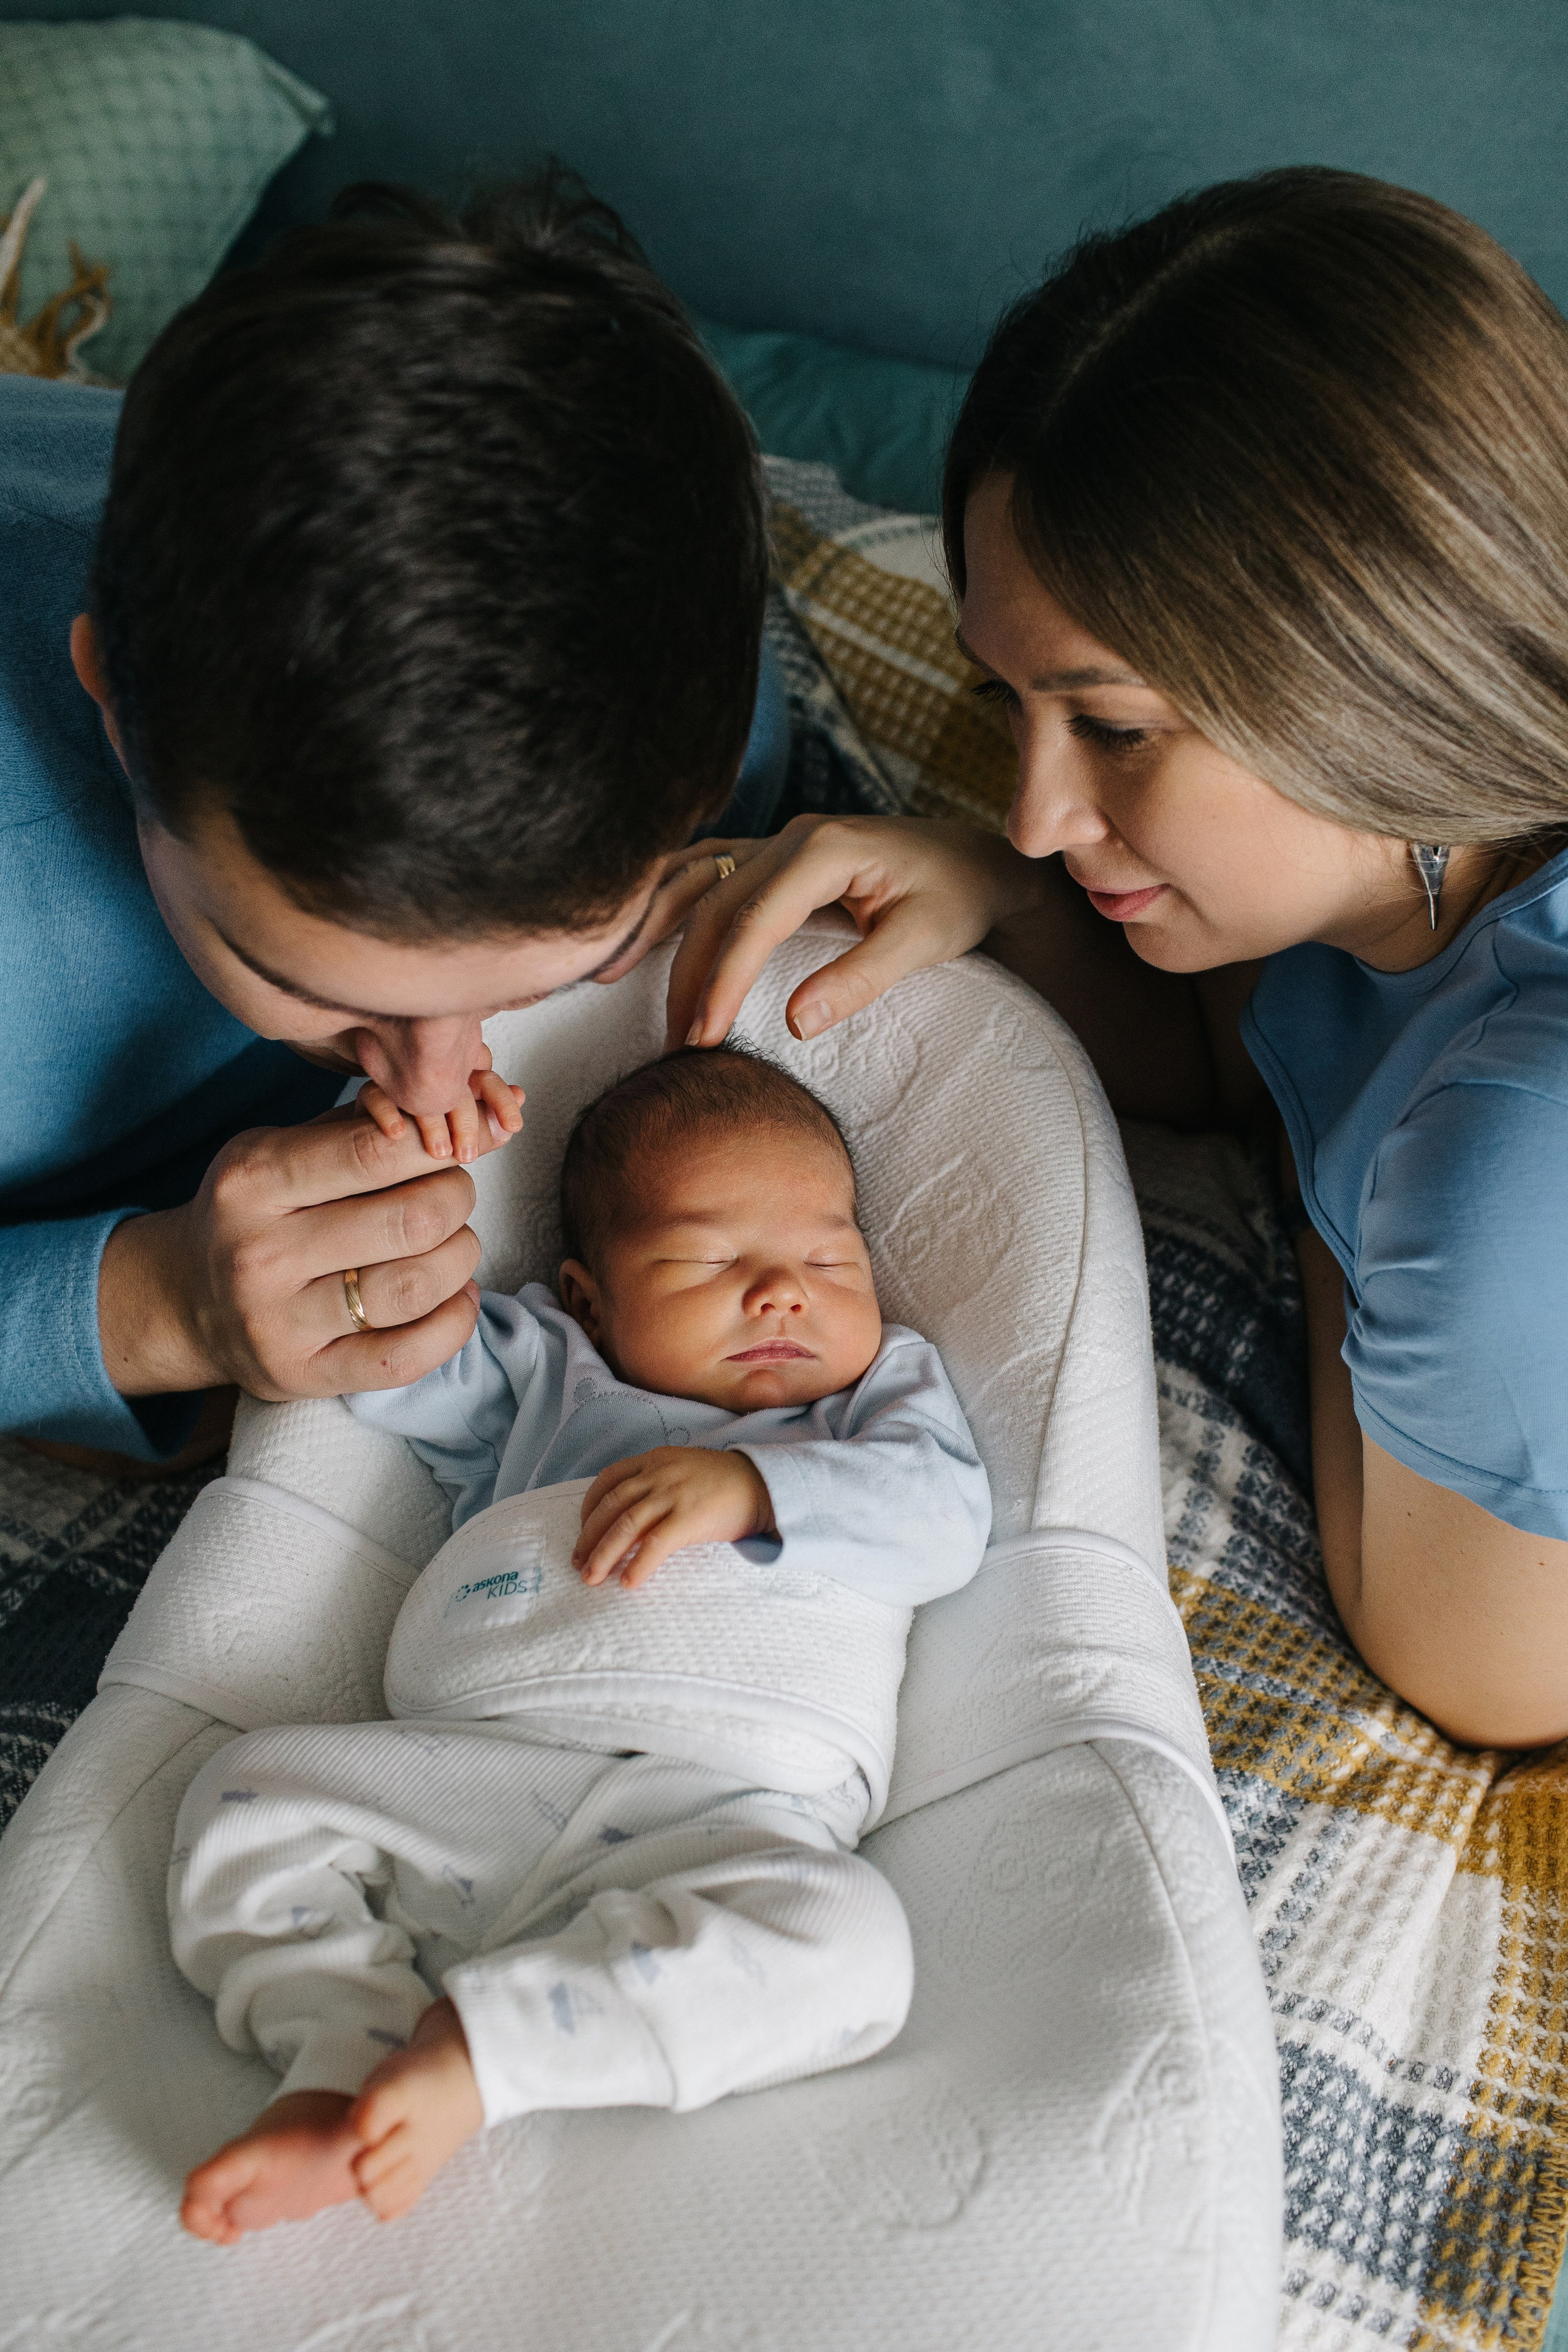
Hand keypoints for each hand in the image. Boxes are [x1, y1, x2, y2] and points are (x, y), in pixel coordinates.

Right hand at [98, 1098, 519, 1404]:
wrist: (183, 1300)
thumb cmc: (255, 1212)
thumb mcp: (280, 1150)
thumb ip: (360, 1128)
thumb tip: (462, 1113)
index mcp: (254, 1179)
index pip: (375, 1151)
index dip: (436, 1145)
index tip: (451, 1143)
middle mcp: (261, 1253)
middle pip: (411, 1220)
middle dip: (455, 1198)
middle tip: (452, 1193)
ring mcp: (280, 1322)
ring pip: (416, 1287)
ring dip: (460, 1257)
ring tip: (453, 1243)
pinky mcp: (304, 1375)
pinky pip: (407, 1357)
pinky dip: (453, 1322)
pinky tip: (454, 1296)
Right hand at [356, 1049, 523, 1164]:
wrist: (370, 1153)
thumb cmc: (418, 1143)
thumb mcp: (456, 1138)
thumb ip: (484, 1128)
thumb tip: (513, 1120)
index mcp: (459, 1081)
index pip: (486, 1079)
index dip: (502, 1100)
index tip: (514, 1126)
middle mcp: (432, 1075)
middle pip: (457, 1078)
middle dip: (468, 1119)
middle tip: (467, 1153)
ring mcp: (402, 1080)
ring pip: (421, 1086)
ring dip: (433, 1121)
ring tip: (440, 1152)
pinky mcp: (372, 1092)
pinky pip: (377, 1092)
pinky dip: (389, 1112)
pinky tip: (398, 1133)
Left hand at [572, 1446, 775, 1588]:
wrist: (763, 1484)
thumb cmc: (723, 1482)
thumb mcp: (682, 1469)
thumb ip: (655, 1482)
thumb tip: (628, 1516)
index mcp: (654, 1460)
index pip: (608, 1480)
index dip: (588, 1507)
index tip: (582, 1530)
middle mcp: (658, 1474)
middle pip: (611, 1506)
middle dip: (589, 1537)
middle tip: (579, 1563)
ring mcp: (673, 1494)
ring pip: (626, 1525)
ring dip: (604, 1554)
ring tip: (591, 1578)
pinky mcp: (690, 1517)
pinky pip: (656, 1543)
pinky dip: (638, 1564)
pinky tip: (629, 1582)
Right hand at [623, 815, 1046, 1051]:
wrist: (975, 863)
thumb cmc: (956, 899)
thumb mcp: (925, 941)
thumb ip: (862, 979)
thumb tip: (798, 1024)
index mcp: (827, 849)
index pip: (754, 919)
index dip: (723, 980)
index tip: (701, 1037)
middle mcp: (792, 835)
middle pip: (713, 902)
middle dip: (685, 974)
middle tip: (672, 1044)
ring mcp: (777, 839)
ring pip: (695, 878)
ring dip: (653, 928)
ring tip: (608, 979)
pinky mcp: (771, 855)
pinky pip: (704, 870)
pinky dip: (666, 903)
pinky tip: (635, 936)